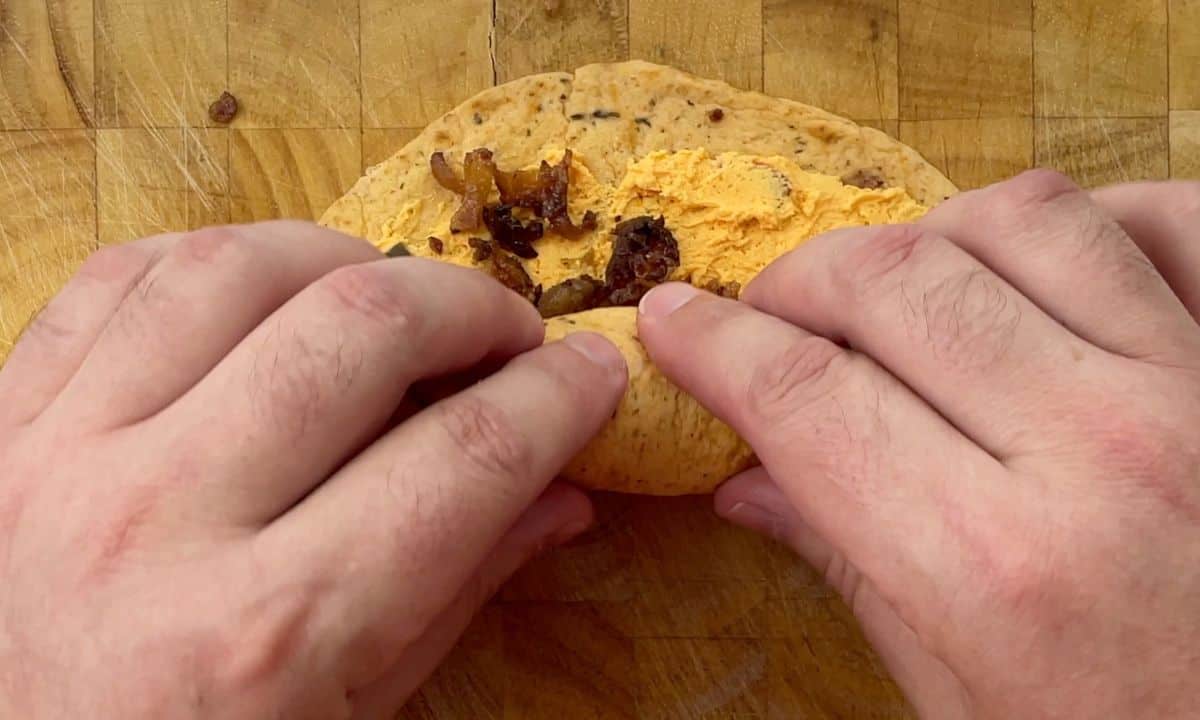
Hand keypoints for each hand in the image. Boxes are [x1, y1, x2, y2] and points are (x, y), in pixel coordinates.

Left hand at [0, 221, 625, 717]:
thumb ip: (458, 592)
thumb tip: (563, 495)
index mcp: (273, 632)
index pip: (469, 456)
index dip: (558, 396)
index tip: (591, 370)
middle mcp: (162, 525)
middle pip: (361, 329)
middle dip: (468, 307)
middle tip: (503, 334)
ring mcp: (61, 461)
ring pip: (235, 269)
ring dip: (345, 259)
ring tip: (391, 297)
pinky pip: (115, 280)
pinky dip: (212, 260)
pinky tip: (265, 292)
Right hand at [638, 172, 1199, 718]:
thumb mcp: (966, 704)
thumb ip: (851, 572)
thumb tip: (748, 483)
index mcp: (994, 570)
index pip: (803, 397)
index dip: (713, 344)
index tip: (673, 320)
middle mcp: (1098, 456)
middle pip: (890, 284)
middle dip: (797, 282)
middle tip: (771, 316)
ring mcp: (1195, 393)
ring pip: (1020, 218)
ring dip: (928, 237)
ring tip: (899, 291)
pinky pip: (1170, 220)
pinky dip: (1090, 219)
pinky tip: (1039, 272)